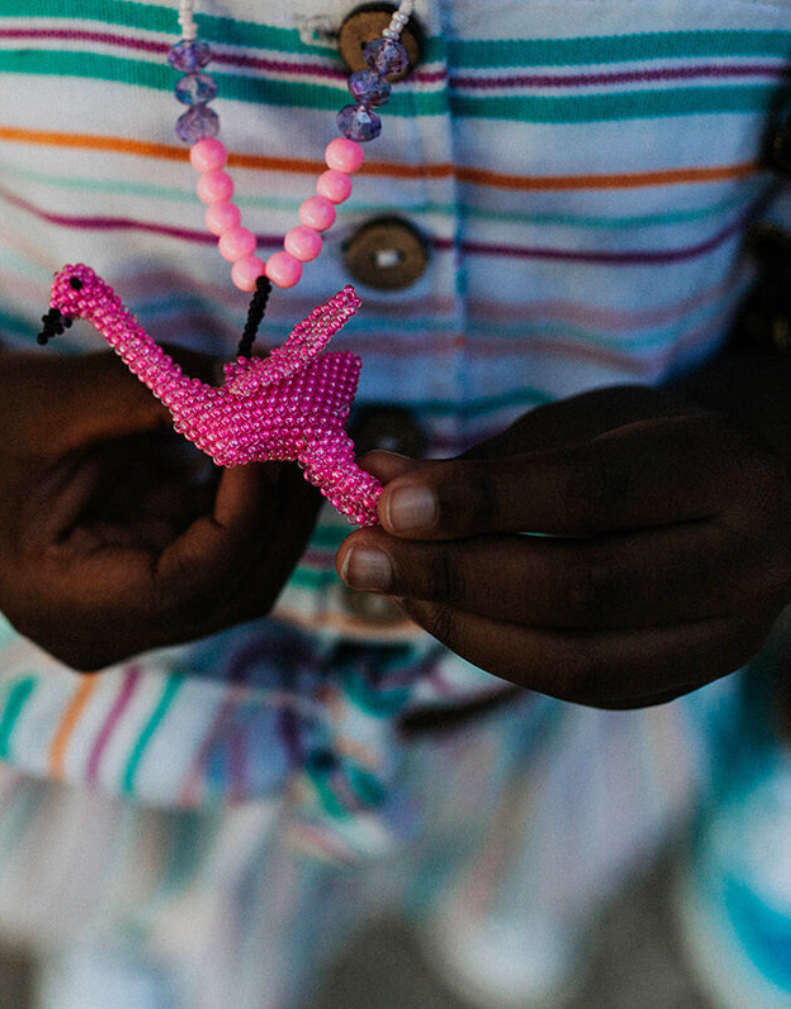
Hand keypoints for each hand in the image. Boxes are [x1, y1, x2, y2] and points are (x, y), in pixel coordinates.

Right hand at [0, 349, 320, 670]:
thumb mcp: (59, 398)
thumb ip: (157, 393)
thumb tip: (259, 385)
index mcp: (62, 604)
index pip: (188, 583)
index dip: (245, 512)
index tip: (273, 433)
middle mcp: (104, 627)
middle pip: (231, 589)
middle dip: (279, 506)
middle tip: (309, 423)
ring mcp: (132, 607)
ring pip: (243, 571)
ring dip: (277, 499)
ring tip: (295, 420)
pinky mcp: (151, 571)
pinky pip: (226, 544)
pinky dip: (253, 493)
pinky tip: (266, 434)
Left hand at [336, 386, 790, 707]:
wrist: (750, 504)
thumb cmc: (646, 446)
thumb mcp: (584, 424)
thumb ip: (491, 459)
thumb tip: (379, 476)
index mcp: (720, 470)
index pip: (591, 493)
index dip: (484, 501)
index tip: (389, 501)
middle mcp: (743, 563)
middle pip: (580, 588)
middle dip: (452, 575)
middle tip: (358, 557)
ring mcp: (721, 639)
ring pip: (575, 658)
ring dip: (459, 624)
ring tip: (385, 581)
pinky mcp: (681, 682)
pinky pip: (575, 684)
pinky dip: (491, 650)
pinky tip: (434, 610)